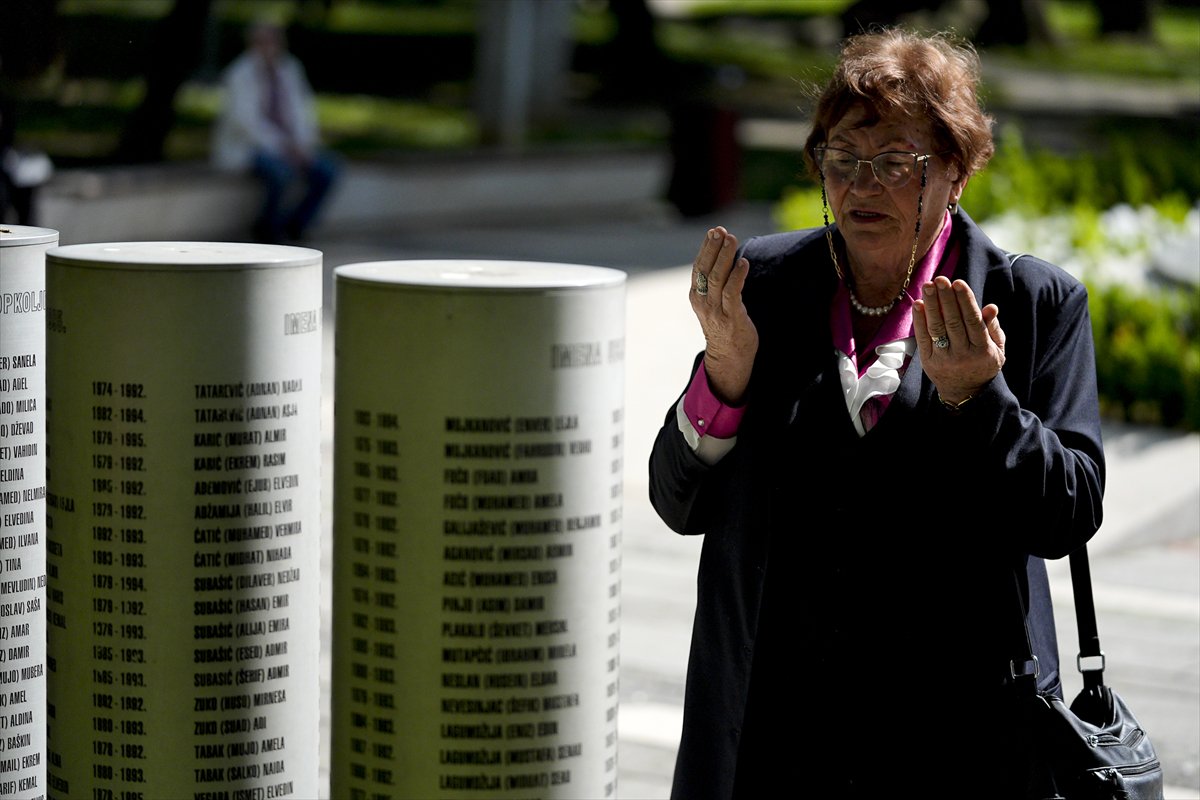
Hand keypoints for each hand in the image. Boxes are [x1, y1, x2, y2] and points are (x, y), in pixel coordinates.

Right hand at [689, 227, 757, 404]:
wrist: (728, 356)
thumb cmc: (724, 325)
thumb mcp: (713, 302)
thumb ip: (715, 283)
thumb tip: (725, 255)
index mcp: (696, 296)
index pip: (698, 267)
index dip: (706, 248)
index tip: (714, 231)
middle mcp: (703, 301)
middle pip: (706, 269)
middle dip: (713, 248)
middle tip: (721, 231)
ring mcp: (716, 310)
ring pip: (718, 278)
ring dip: (725, 257)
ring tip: (732, 240)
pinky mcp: (731, 317)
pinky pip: (732, 293)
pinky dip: (737, 276)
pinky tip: (743, 263)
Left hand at [912, 276, 1004, 404]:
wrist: (965, 394)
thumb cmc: (983, 363)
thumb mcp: (997, 348)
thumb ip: (993, 327)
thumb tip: (990, 306)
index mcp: (983, 351)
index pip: (972, 321)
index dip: (964, 301)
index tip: (958, 282)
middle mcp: (962, 355)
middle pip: (953, 322)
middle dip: (946, 299)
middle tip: (940, 279)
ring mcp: (943, 359)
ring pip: (936, 329)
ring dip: (931, 305)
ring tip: (928, 285)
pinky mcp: (928, 362)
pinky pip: (923, 338)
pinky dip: (919, 320)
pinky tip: (918, 304)